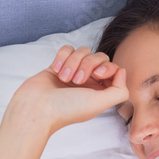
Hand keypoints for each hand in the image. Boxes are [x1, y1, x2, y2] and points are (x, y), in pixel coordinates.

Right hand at [10, 47, 127, 133]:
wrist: (36, 109)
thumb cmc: (67, 109)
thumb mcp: (100, 103)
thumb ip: (119, 90)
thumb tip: (122, 71)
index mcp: (100, 93)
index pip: (114, 70)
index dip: (108, 67)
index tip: (98, 75)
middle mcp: (89, 83)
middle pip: (99, 57)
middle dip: (89, 64)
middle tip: (77, 80)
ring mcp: (73, 73)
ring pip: (82, 51)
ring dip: (73, 62)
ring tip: (64, 78)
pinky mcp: (58, 66)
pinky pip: (67, 49)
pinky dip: (62, 57)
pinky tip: (56, 70)